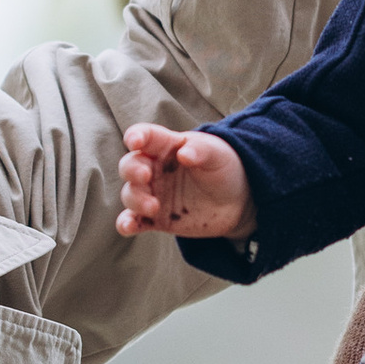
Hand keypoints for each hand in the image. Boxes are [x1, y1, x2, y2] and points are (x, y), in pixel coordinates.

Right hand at [117, 121, 250, 241]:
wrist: (237, 201)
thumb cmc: (224, 167)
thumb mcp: (217, 154)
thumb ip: (201, 151)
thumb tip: (183, 154)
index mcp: (167, 146)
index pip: (145, 136)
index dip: (136, 136)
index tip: (134, 142)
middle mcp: (154, 169)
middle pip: (129, 165)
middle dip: (132, 170)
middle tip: (146, 176)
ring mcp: (153, 194)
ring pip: (130, 194)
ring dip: (135, 199)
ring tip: (154, 207)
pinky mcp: (155, 218)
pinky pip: (134, 221)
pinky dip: (126, 224)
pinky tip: (128, 227)